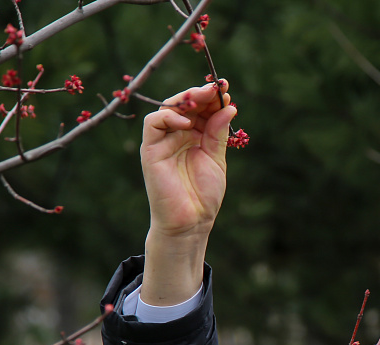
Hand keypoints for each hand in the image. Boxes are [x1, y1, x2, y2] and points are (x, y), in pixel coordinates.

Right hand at [141, 80, 235, 238]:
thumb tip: (229, 106)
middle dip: (200, 94)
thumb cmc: (203, 194)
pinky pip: (153, 124)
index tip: (225, 89)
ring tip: (204, 98)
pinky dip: (169, 117)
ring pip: (167, 109)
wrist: (191, 222)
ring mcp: (162, 142)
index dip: (211, 98)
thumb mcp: (216, 158)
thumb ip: (218, 132)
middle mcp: (176, 135)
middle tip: (216, 87)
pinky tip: (187, 123)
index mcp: (194, 136)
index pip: (199, 109)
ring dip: (185, 100)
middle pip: (184, 105)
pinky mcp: (150, 151)